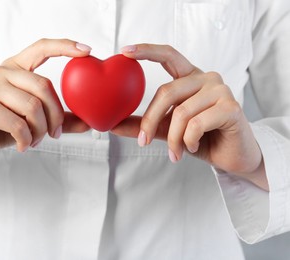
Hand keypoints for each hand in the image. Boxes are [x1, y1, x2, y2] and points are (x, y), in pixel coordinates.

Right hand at [0, 39, 90, 177]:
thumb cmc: (0, 126)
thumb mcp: (32, 120)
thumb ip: (59, 119)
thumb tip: (88, 122)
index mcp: (15, 67)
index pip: (41, 48)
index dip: (65, 46)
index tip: (87, 51)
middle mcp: (1, 71)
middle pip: (44, 86)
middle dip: (55, 116)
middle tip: (54, 134)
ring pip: (33, 107)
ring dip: (40, 131)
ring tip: (34, 141)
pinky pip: (18, 124)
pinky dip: (26, 139)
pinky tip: (22, 145)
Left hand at [112, 44, 267, 189]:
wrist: (232, 156)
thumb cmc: (202, 138)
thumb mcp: (167, 129)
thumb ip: (144, 125)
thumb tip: (112, 124)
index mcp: (190, 78)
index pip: (168, 56)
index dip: (147, 50)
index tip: (124, 51)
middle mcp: (206, 78)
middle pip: (167, 91)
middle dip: (150, 120)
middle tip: (142, 141)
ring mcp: (221, 90)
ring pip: (181, 112)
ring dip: (172, 138)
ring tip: (174, 152)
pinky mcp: (231, 107)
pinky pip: (197, 123)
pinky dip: (189, 141)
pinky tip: (193, 147)